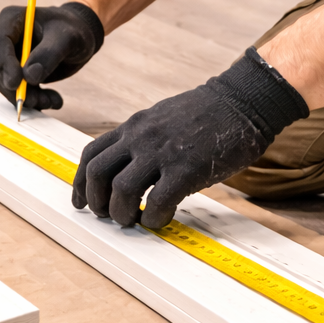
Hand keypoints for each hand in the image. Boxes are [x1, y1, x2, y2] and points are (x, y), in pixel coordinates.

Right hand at [0, 1, 103, 110]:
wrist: (81, 36)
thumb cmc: (73, 29)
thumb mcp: (67, 38)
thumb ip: (49, 54)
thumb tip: (29, 76)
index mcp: (11, 19)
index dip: (4, 64)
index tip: (16, 83)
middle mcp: (5, 38)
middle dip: (17, 88)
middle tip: (38, 101)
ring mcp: (8, 56)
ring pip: (7, 83)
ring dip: (27, 97)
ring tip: (52, 102)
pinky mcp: (16, 72)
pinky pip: (18, 90)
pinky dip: (34, 99)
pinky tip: (53, 101)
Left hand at [73, 48, 307, 228]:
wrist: (243, 102)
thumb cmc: (209, 113)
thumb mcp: (164, 119)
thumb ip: (144, 140)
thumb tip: (130, 170)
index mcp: (135, 126)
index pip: (91, 154)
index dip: (80, 182)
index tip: (82, 201)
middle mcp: (141, 137)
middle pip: (97, 173)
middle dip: (96, 202)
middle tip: (109, 216)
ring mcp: (162, 152)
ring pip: (121, 191)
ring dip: (122, 214)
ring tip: (135, 221)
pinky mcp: (185, 169)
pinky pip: (157, 203)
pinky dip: (154, 219)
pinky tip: (162, 219)